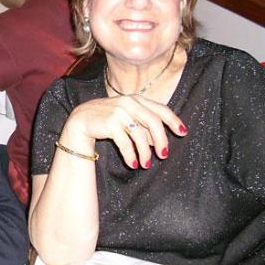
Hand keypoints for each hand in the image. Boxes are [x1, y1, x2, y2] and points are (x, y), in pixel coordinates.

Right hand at [61, 95, 186, 168]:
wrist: (81, 120)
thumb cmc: (107, 120)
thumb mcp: (127, 117)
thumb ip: (143, 125)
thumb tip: (159, 142)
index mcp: (136, 99)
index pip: (161, 109)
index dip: (174, 121)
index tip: (183, 133)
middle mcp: (129, 102)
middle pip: (154, 122)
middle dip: (161, 141)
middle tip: (164, 155)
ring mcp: (119, 112)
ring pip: (140, 135)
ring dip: (145, 153)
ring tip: (146, 165)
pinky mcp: (110, 123)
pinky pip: (125, 143)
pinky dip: (131, 155)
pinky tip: (133, 164)